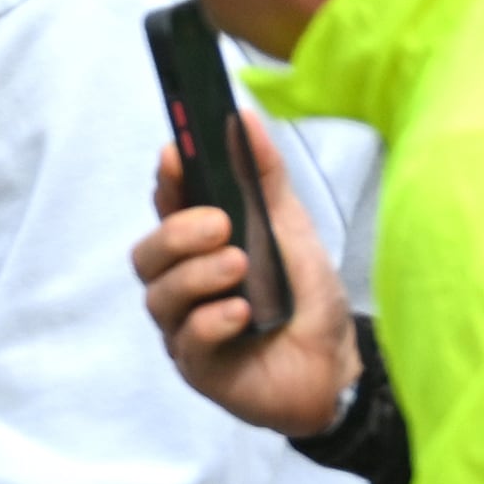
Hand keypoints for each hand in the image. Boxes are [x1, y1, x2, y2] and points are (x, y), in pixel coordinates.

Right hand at [133, 109, 351, 437]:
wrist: (337, 363)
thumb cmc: (305, 297)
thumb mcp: (289, 227)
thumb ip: (264, 177)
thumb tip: (242, 117)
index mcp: (200, 249)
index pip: (166, 210)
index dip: (165, 184)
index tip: (175, 155)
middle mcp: (182, 286)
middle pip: (146, 255)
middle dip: (177, 235)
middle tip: (221, 226)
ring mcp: (185, 327)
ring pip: (160, 296)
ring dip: (197, 275)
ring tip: (239, 267)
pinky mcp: (199, 366)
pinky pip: (186, 340)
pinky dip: (211, 320)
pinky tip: (242, 314)